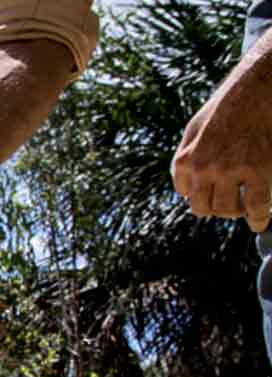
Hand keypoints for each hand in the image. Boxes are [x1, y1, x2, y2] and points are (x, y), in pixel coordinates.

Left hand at [172, 71, 271, 232]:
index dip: (198, 195)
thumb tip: (183, 188)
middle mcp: (204, 169)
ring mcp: (231, 172)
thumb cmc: (228, 106)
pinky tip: (259, 222)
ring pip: (227, 210)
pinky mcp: (259, 172)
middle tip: (227, 204)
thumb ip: (187, 156)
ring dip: (234, 213)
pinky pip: (256, 206)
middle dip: (214, 208)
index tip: (210, 194)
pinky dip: (257, 218)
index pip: (185, 193)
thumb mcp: (194, 128)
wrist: (257, 88)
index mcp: (186, 160)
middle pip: (203, 208)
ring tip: (243, 209)